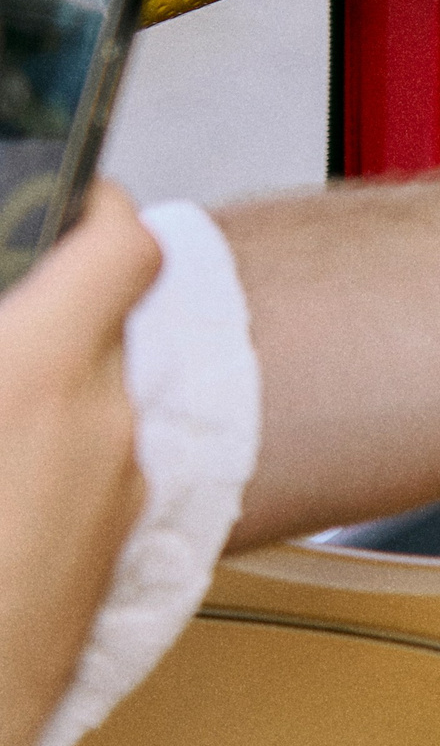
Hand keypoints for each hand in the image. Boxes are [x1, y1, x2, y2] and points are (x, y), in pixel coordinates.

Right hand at [0, 184, 156, 745]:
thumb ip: (9, 340)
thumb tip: (16, 328)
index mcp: (43, 370)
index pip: (121, 244)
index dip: (93, 209)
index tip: (62, 201)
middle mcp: (103, 419)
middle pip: (100, 323)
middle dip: (42, 316)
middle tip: (4, 322)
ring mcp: (117, 487)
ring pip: (89, 400)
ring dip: (38, 393)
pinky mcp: (112, 544)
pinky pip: (85, 468)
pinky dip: (42, 459)